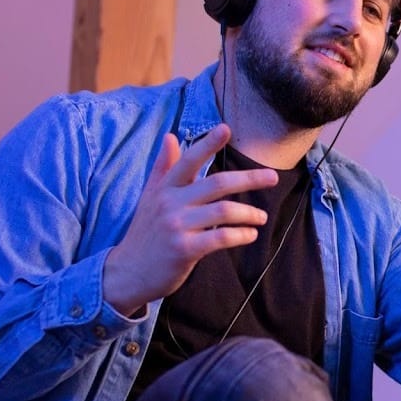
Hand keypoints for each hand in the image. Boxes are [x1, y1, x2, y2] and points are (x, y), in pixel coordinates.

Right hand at [102, 125, 278, 315]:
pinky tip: (250, 235)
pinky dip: (240, 235)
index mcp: (165, 188)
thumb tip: (170, 136)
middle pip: (217, 184)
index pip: (189, 160)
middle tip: (273, 178)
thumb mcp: (150, 197)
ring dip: (249, 213)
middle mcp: (170, 203)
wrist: (128, 271)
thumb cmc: (145, 233)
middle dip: (249, 179)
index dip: (207, 143)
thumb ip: (163, 167)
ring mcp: (177, 226)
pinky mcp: (184, 250)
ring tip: (261, 217)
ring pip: (223, 211)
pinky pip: (220, 237)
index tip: (226, 128)